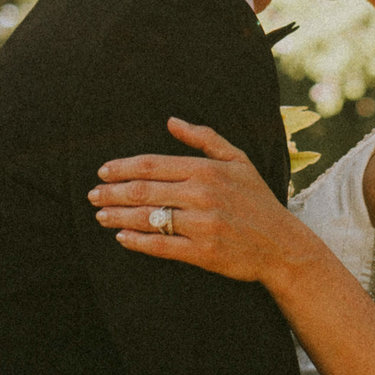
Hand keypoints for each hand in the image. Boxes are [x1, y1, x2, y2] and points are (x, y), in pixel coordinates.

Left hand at [92, 118, 309, 285]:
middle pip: (144, 191)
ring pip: (148, 218)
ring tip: (100, 215)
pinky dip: (137, 241)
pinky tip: (122, 237)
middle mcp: (202, 195)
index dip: (122, 168)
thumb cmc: (257, 200)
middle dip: (112, 193)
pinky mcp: (203, 253)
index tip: (102, 171)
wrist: (282, 245)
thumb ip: (204, 138)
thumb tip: (171, 121)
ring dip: (118, 216)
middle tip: (92, 195)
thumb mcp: (238, 160)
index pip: (152, 165)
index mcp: (206, 170)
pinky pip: (161, 245)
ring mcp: (202, 225)